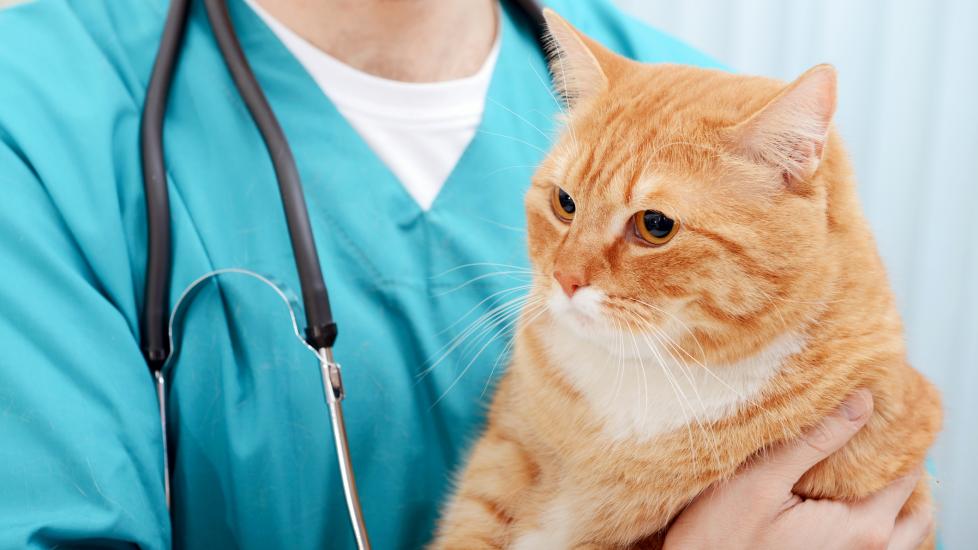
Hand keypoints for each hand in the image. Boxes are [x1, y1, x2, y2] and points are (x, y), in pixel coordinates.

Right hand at [663, 390, 932, 549]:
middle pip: (916, 507)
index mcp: (861, 528)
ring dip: (892, 498)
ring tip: (863, 466)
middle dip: (904, 470)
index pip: (907, 474)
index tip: (880, 409)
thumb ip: (815, 441)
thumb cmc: (720, 536)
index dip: (899, 437)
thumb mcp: (762, 479)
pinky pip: (878, 543)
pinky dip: (873, 515)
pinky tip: (840, 493)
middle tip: (877, 438)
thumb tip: (862, 401)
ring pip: (902, 530)